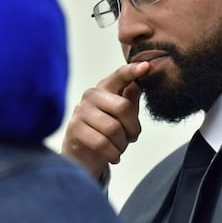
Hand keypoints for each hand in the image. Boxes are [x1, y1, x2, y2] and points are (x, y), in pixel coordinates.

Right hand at [61, 61, 149, 179]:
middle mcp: (91, 96)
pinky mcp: (75, 130)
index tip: (146, 67)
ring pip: (113, 129)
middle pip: (123, 107)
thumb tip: (140, 82)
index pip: (120, 76)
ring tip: (118, 147)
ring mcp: (81, 112)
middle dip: (133, 128)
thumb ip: (130, 99)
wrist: (81, 155)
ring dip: (121, 144)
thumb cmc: (104, 132)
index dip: (133, 71)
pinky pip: (102, 143)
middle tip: (131, 137)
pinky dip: (113, 154)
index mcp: (104, 88)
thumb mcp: (121, 115)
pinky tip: (112, 155)